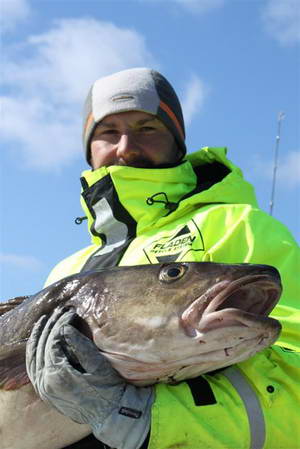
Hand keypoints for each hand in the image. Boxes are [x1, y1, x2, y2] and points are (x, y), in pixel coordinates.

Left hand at [26, 307, 152, 448]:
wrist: (109, 414)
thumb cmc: (108, 388)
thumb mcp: (97, 366)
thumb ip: (81, 346)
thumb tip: (65, 327)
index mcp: (58, 375)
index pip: (53, 341)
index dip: (61, 323)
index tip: (72, 312)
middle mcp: (45, 383)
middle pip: (42, 347)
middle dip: (51, 326)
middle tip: (61, 310)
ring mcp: (42, 389)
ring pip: (33, 357)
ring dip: (38, 336)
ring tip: (44, 319)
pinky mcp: (44, 392)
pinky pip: (32, 368)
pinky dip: (33, 352)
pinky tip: (38, 340)